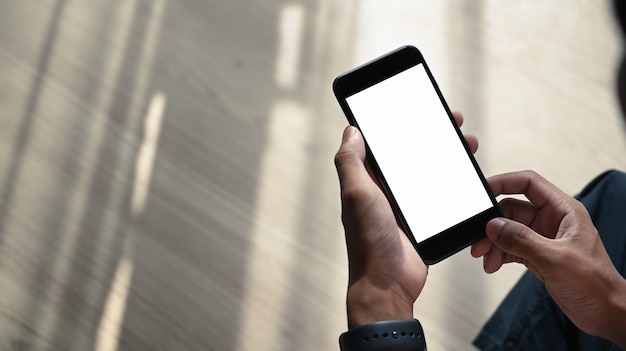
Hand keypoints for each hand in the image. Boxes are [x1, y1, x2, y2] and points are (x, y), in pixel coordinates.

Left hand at [335, 111, 476, 327]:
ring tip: (469, 143)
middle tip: (455, 120)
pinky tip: (469, 171)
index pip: (382, 141)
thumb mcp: (357, 194)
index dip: (400, 121)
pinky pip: (439, 192)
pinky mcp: (422, 218)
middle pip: (411, 151)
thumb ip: (350, 161)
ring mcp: (404, 203)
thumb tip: (351, 130)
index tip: (421, 106)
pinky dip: (453, 179)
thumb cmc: (369, 240)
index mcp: (366, 178)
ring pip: (429, 169)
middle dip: (433, 133)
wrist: (388, 283)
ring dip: (448, 153)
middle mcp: (383, 188)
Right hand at [471, 171, 625, 345]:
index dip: (504, 182)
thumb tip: (494, 225)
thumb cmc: (596, 284)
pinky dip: (499, 255)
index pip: (529, 184)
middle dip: (493, 224)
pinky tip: (494, 264)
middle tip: (480, 240)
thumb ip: (521, 240)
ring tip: (487, 259)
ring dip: (494, 243)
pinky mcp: (537, 255)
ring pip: (508, 230)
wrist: (604, 312)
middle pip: (512, 209)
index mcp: (564, 211)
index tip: (483, 190)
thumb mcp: (555, 258)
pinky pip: (510, 248)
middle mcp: (553, 220)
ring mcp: (544, 238)